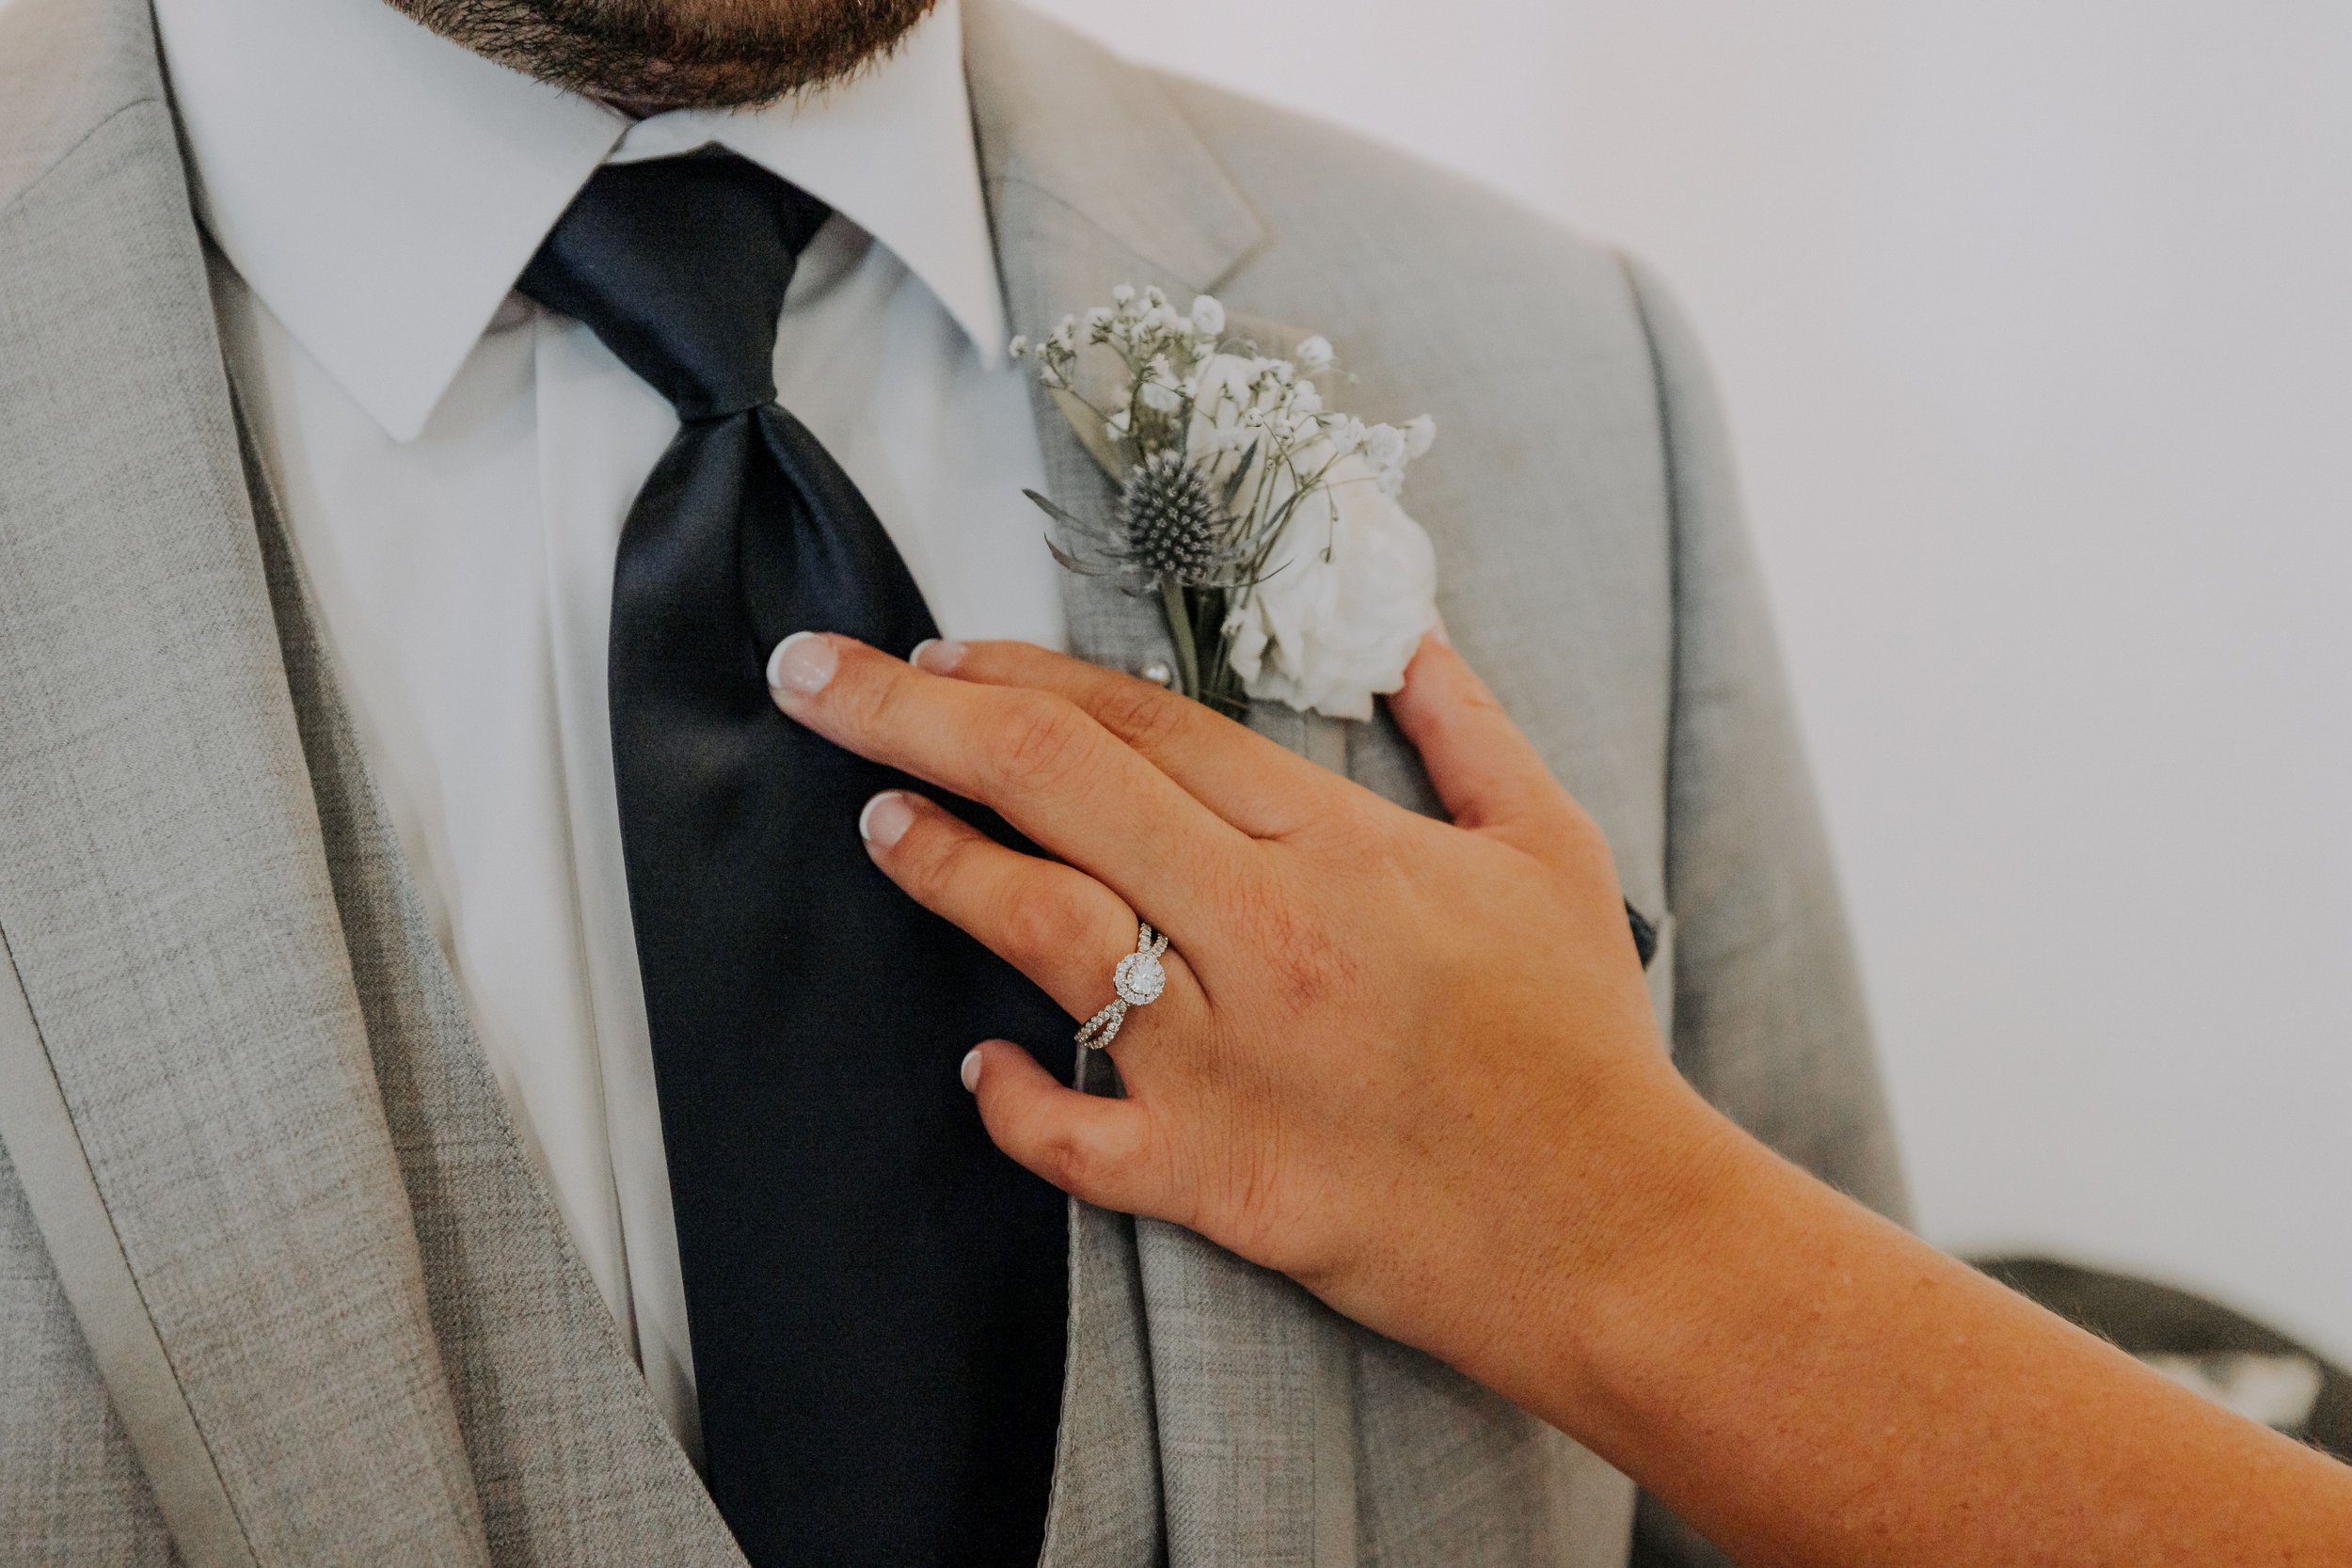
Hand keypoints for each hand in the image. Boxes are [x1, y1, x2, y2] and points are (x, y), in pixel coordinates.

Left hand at [766, 629, 1725, 1365]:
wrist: (1616, 1233)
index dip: (1027, 672)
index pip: (1144, 723)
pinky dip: (1013, 1102)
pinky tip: (975, 1064)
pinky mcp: (1214, 1178)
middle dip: (913, 714)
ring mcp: (1228, 1058)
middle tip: (813, 677)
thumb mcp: (1548, 846)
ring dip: (939, 865)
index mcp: (1335, 844)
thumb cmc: (1581, 1040)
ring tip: (875, 820)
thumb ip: (1466, 726)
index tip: (943, 648)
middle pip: (1056, 785)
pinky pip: (1074, 1138)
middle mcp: (1263, 933)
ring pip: (1042, 932)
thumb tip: (1412, 633)